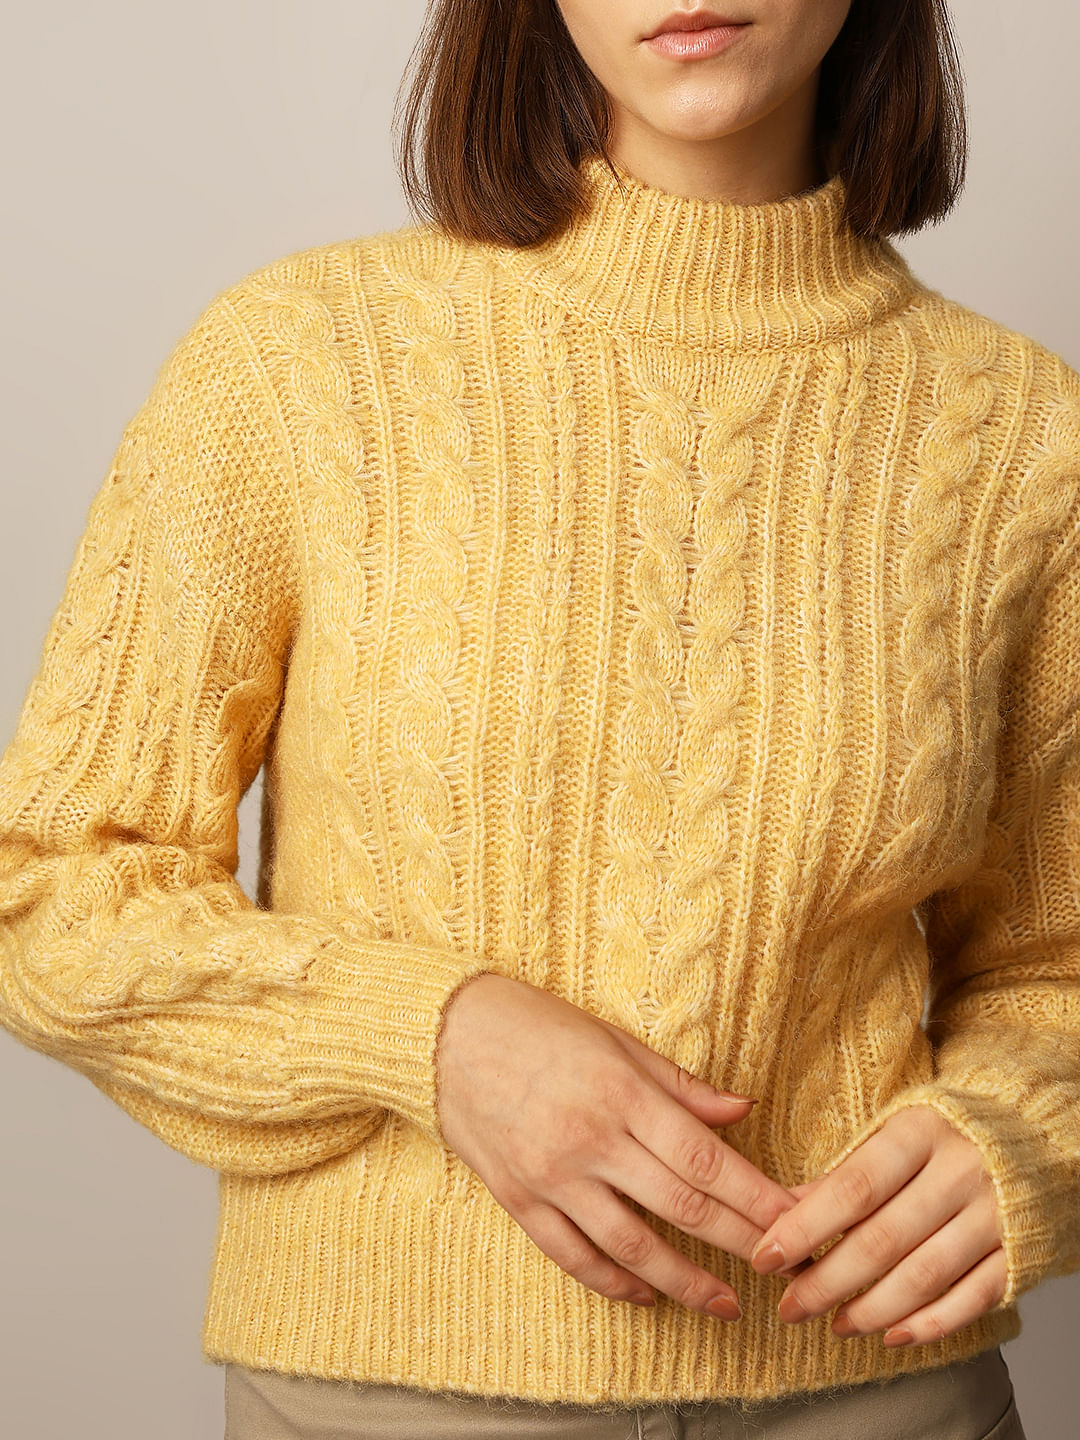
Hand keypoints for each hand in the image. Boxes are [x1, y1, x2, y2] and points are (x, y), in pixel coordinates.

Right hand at [434, 973, 810, 1317]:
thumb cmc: (536, 1025)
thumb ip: (679, 1084)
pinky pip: (574, 1256)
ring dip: (686, 1282)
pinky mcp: (519, 1199)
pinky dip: (615, 1283)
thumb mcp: (613, 1039)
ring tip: (726, 1305)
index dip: (757, 1196)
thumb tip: (742, 1111)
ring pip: (632, 1247)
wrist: (445, 1034)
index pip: (706, 1158)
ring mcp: (552, 1176)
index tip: (797, 1219)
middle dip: (741, 1243)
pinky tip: (647, 1295)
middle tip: (782, 1268)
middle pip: (682, 1207)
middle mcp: (590, 1139)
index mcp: (620, 1092)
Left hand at [748, 1105, 1006, 1345]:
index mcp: (918, 1132)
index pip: (853, 1188)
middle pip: (883, 1239)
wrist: (1029, 1131)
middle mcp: (959, 1171)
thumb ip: (840, 1174)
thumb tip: (779, 1213)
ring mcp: (992, 1214)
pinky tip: (891, 1335)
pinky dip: (929, 1323)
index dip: (806, 1227)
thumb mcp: (889, 1134)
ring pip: (923, 1275)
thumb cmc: (940, 1134)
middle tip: (790, 1307)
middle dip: (828, 1281)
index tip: (766, 1258)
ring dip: (872, 1309)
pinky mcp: (1017, 1250)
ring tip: (835, 1325)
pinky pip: (971, 1298)